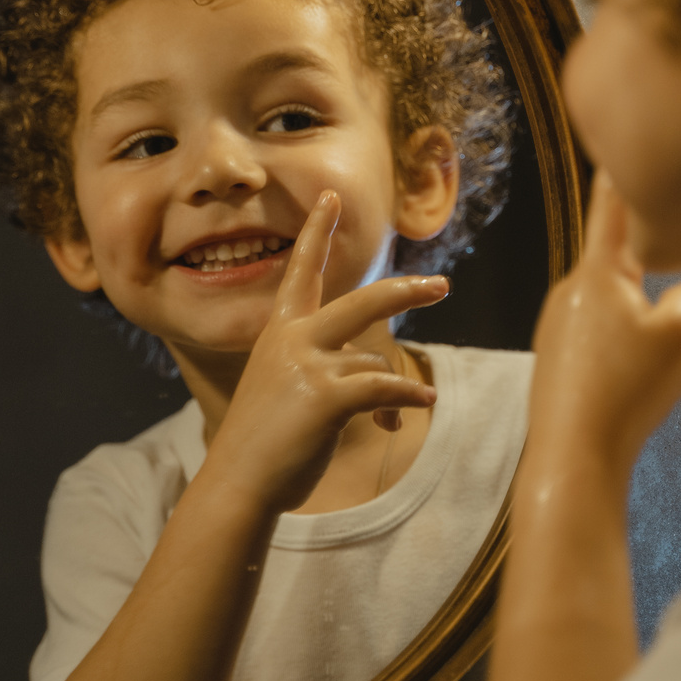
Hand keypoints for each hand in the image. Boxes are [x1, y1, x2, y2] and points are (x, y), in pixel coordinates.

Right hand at [208, 191, 446, 513]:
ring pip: (377, 357)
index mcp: (279, 332)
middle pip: (364, 301)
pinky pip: (385, 389)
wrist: (239, 483)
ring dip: (396, 388)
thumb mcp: (288, 390)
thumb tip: (384, 377)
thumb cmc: (265, 442)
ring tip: (411, 408)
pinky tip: (418, 409)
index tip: (330, 197)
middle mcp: (293, 340)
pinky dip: (406, 399)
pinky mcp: (327, 396)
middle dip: (406, 291)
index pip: (302, 271)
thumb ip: (330, 370)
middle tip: (441, 286)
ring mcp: (309, 365)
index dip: (317, 232)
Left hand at [528, 171, 680, 475]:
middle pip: (637, 280)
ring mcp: (563, 330)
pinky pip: (614, 354)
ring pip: (633, 325)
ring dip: (670, 350)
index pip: (613, 208)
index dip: (623, 176)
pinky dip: (645, 371)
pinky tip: (668, 400)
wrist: (574, 459)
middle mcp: (572, 293)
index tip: (615, 144)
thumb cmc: (625, 389)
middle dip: (677, 311)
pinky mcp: (562, 365)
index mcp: (596, 272)